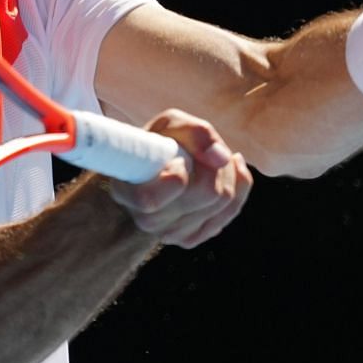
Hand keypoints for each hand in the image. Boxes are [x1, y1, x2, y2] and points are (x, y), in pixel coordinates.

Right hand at [105, 109, 251, 247]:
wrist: (150, 169)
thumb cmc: (157, 144)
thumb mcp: (170, 124)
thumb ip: (195, 132)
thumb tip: (222, 158)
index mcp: (127, 193)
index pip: (155, 198)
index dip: (178, 172)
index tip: (178, 157)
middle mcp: (146, 221)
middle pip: (208, 194)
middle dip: (213, 164)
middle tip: (201, 151)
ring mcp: (169, 234)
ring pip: (224, 202)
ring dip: (225, 173)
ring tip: (206, 161)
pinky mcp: (190, 239)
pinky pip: (230, 212)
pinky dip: (235, 188)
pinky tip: (221, 173)